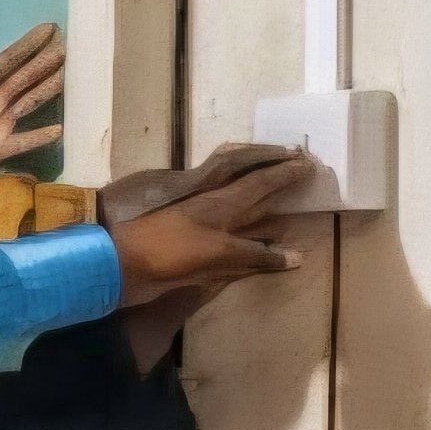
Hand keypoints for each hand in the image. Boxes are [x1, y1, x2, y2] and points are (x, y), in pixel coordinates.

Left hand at [0, 23, 66, 183]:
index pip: (6, 60)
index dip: (27, 45)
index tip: (49, 29)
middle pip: (24, 79)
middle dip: (46, 63)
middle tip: (70, 47)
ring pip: (29, 103)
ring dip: (49, 90)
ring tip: (71, 76)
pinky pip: (22, 142)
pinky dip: (39, 136)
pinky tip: (60, 129)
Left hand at [102, 143, 313, 310]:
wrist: (122, 267)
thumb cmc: (170, 253)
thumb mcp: (218, 254)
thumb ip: (256, 255)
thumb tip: (297, 256)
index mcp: (222, 202)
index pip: (262, 182)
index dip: (285, 173)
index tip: (308, 162)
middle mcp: (214, 207)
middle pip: (249, 187)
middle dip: (274, 177)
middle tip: (298, 168)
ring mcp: (200, 224)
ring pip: (237, 208)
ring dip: (260, 203)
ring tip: (283, 201)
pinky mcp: (190, 244)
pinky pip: (225, 232)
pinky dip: (242, 233)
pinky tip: (250, 239)